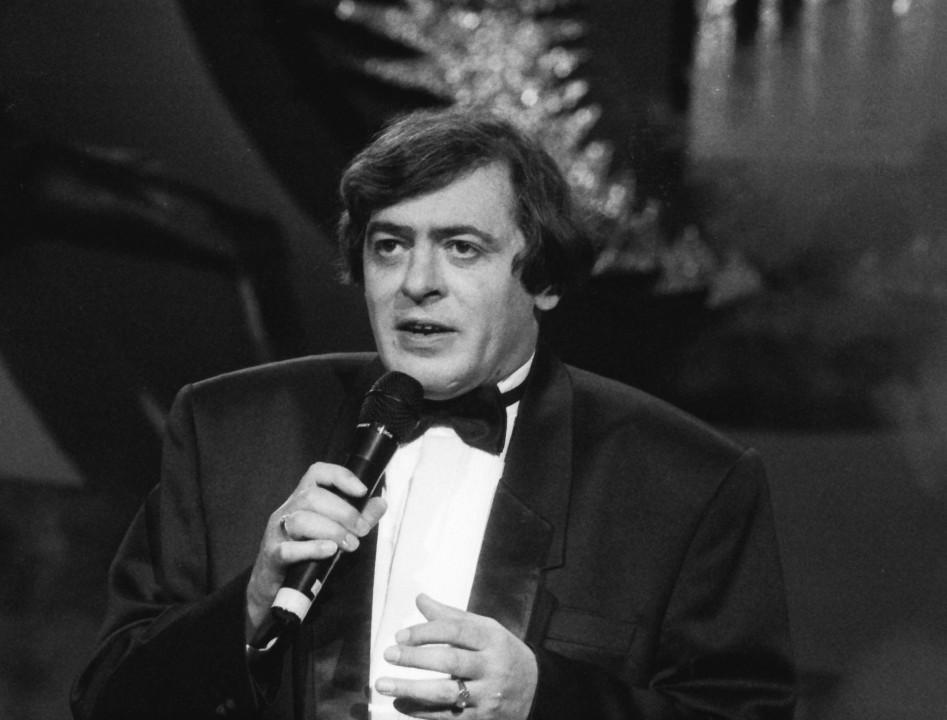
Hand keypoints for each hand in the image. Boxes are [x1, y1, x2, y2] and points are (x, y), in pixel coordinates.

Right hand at [245, 462, 386, 638]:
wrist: (273, 587)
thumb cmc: (306, 554)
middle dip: (343, 512)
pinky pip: (288, 549)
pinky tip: (329, 551)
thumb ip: (358, 518)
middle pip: (311, 497)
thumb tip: (381, 503)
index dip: (340, 476)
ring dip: (332, 530)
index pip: (317, 473)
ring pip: (300, 520)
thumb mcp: (334, 532)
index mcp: (302, 499)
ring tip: (350, 545)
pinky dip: (312, 549)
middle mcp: (287, 511)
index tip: (362, 490)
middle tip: (361, 530)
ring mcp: (276, 533)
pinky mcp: (272, 557)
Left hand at [375, 594, 537, 719]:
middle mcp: (491, 668)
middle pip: (451, 662)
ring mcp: (487, 696)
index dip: (426, 632)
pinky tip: (400, 704)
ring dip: (411, 689)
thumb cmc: (502, 652)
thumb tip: (420, 599)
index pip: (457, 631)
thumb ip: (451, 617)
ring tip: (383, 684)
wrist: (535, 689)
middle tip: (388, 654)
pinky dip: (420, 712)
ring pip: (446, 693)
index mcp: (492, 639)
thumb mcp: (486, 629)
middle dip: (415, 658)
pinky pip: (447, 717)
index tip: (400, 635)